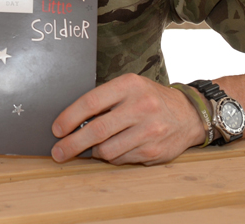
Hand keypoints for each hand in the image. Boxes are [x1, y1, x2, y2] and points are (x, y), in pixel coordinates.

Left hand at [50, 73, 205, 165]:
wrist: (188, 114)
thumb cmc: (149, 99)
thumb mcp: (129, 88)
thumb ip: (104, 100)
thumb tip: (70, 121)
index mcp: (129, 85)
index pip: (91, 102)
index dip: (69, 118)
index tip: (56, 129)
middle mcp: (141, 106)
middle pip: (97, 130)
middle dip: (72, 144)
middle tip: (58, 152)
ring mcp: (149, 130)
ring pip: (107, 150)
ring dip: (94, 152)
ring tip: (92, 148)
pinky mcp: (155, 151)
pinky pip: (122, 159)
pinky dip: (112, 157)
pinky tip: (114, 149)